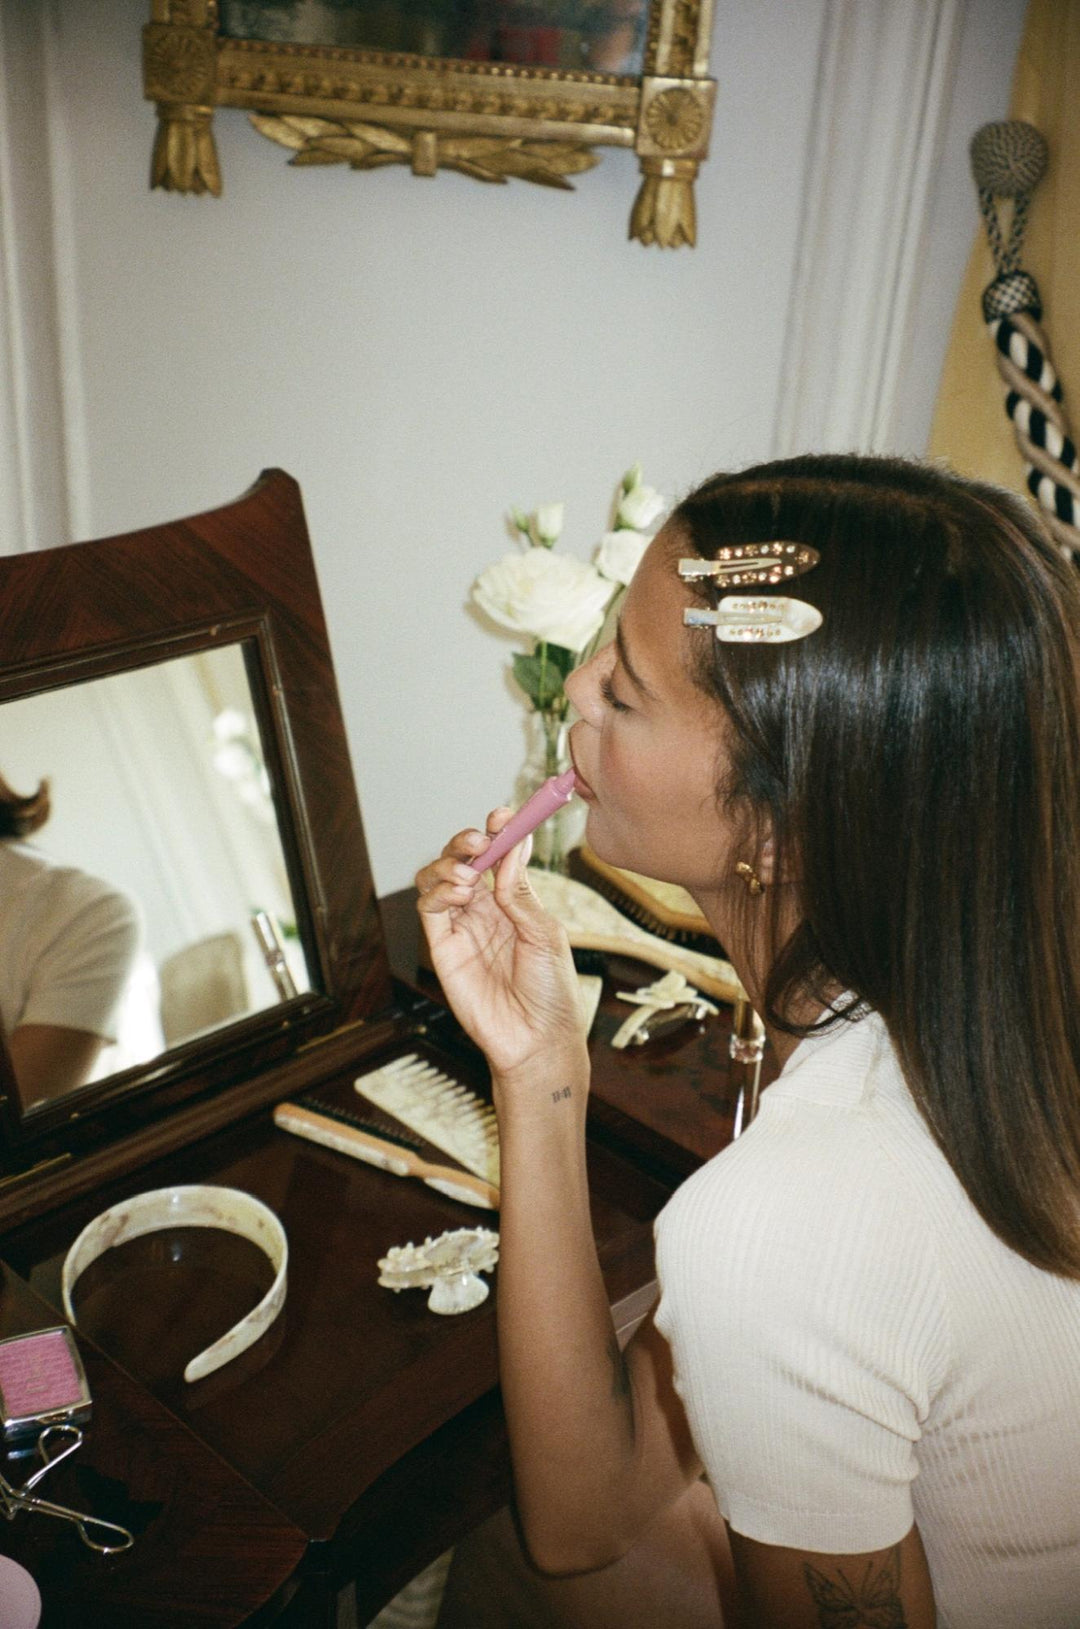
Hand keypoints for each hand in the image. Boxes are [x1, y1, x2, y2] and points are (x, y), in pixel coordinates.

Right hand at [415, 811, 588, 1096]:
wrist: (536, 1039)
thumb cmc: (551, 990)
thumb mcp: (543, 932)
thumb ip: (519, 892)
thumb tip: (513, 845)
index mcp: (514, 902)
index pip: (498, 856)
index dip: (497, 832)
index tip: (502, 814)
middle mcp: (485, 910)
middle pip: (462, 860)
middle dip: (466, 841)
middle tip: (479, 838)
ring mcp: (462, 927)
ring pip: (437, 878)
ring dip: (447, 864)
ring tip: (467, 873)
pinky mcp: (442, 948)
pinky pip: (428, 908)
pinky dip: (438, 892)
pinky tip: (459, 895)